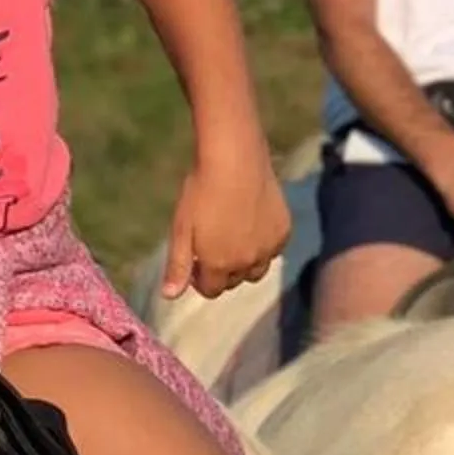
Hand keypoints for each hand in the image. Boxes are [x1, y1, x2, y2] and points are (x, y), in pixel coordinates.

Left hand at [162, 150, 290, 298]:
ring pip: (256, 270)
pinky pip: (273, 251)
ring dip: (244, 263)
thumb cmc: (201, 191)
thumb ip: (177, 265)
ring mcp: (269, 248)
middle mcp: (247, 263)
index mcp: (219, 265)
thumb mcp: (181, 228)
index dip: (200, 279)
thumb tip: (169, 296)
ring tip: (232, 238)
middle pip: (233, 281)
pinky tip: (252, 225)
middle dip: (221, 271)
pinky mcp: (284, 231)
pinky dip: (263, 247)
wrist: (234, 158)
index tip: (195, 259)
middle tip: (212, 245)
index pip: (211, 290)